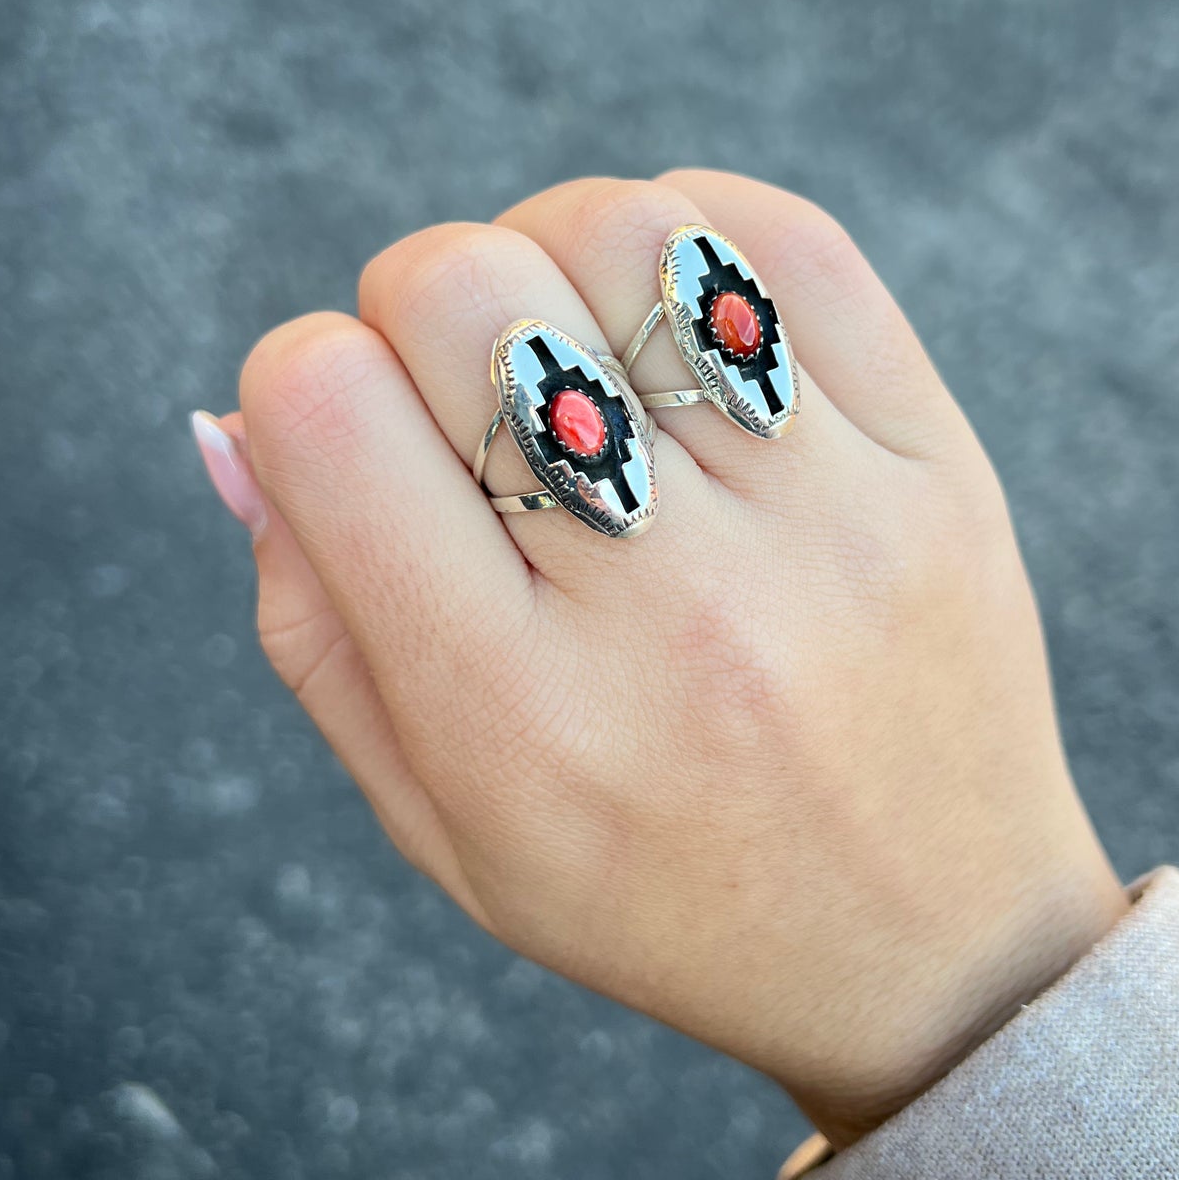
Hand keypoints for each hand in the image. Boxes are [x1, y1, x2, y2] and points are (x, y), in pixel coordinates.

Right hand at [197, 171, 1126, 1147]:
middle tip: (467, 389)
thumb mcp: (448, 828)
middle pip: (461, 289)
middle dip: (414, 303)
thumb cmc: (663, 893)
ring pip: (624, 234)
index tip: (351, 427)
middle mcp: (672, 607)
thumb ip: (319, 629)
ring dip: (554, 252)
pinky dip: (701, 229)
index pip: (326, 412)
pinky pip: (792, 243)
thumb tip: (243, 424)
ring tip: (579, 348)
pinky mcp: (932, 467)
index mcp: (516, 715)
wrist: (935, 949)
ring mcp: (823, 522)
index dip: (298, 378)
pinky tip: (678, 314)